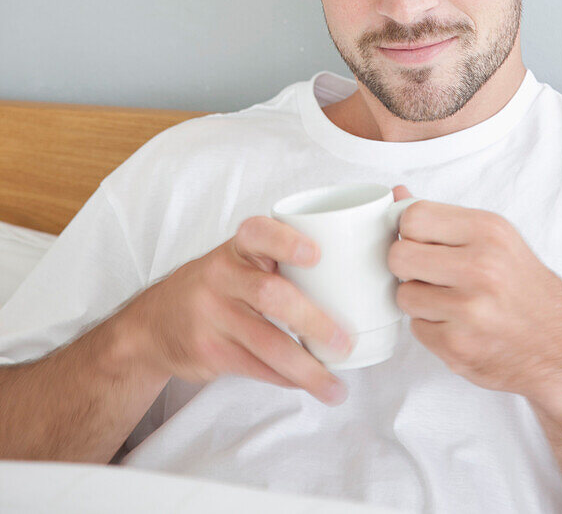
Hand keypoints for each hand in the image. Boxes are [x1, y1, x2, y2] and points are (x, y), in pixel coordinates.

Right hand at [128, 218, 352, 405]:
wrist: (155, 321)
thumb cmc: (219, 285)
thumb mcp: (238, 260)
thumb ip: (277, 263)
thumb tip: (347, 282)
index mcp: (237, 247)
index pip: (258, 233)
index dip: (286, 242)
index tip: (316, 254)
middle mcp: (220, 276)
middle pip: (271, 296)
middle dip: (313, 321)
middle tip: (346, 342)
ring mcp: (211, 314)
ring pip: (266, 343)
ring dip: (306, 367)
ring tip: (335, 385)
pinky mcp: (208, 350)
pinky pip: (255, 367)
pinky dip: (285, 378)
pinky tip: (305, 383)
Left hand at [389, 185, 561, 405]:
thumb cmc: (527, 291)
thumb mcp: (496, 239)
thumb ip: (445, 219)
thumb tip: (396, 193)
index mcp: (489, 231)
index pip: (413, 216)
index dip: (410, 231)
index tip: (422, 242)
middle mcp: (480, 268)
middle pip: (399, 255)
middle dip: (408, 266)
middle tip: (431, 273)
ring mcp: (468, 310)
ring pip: (403, 295)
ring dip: (420, 300)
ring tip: (450, 301)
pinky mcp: (458, 347)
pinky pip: (416, 328)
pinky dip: (431, 328)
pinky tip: (459, 325)